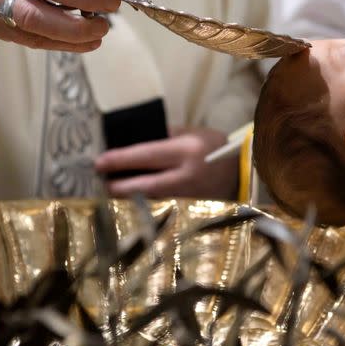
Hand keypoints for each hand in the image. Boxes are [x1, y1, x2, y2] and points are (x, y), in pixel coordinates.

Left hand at [94, 128, 238, 199]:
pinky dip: (145, 207)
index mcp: (187, 151)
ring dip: (129, 199)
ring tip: (112, 192)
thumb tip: (130, 141)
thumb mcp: (192, 133)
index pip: (147, 155)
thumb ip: (163, 135)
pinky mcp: (192, 212)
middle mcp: (187, 176)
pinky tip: (133, 203)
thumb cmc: (214, 147)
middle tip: (102, 183)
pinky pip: (162, 210)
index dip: (120, 160)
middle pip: (144, 185)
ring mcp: (190, 198)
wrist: (245, 172)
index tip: (99, 163)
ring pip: (150, 202)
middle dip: (119, 186)